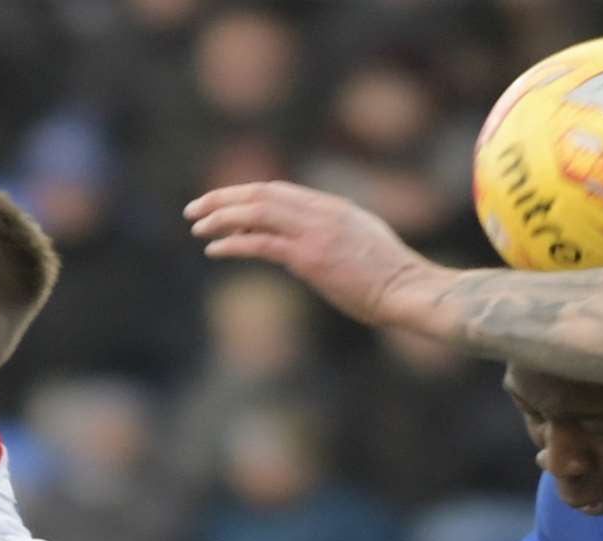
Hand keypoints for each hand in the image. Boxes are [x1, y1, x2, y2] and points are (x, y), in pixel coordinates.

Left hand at [184, 181, 451, 327]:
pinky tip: (213, 248)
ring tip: (196, 226)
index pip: (277, 190)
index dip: (244, 195)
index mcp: (332, 206)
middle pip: (261, 193)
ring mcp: (315, 233)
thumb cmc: (391, 275)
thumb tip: (310, 241)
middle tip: (194, 209)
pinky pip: (261, 244)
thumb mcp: (363, 240)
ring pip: (256, 213)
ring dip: (221, 218)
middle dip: (222, 199)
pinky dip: (233, 243)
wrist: (408, 289)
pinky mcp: (310, 258)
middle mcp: (321, 212)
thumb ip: (335, 231)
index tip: (222, 204)